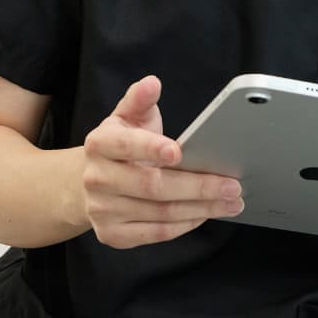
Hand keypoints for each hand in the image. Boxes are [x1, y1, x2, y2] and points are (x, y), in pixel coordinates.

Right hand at [81, 76, 241, 249]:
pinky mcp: (112, 234)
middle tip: (232, 185)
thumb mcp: (126, 117)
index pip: (125, 145)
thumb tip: (153, 83)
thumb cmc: (118, 146)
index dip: (151, 148)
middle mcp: (97, 178)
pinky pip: (156, 233)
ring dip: (201, 209)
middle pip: (152, 185)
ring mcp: (102, 210)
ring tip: (230, 202)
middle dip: (197, 186)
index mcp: (99, 144)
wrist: (86, 184)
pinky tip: (206, 214)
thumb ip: (140, 99)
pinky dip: (186, 225)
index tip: (179, 151)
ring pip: (160, 213)